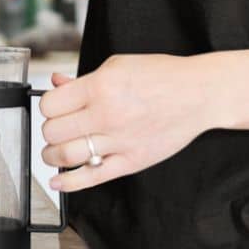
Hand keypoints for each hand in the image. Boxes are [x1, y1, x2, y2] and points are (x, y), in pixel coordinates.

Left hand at [39, 52, 213, 192]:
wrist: (199, 93)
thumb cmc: (162, 76)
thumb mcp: (119, 65)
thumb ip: (84, 79)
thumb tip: (56, 85)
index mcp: (101, 86)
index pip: (50, 104)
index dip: (49, 105)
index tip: (55, 106)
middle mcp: (107, 115)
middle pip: (53, 132)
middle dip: (51, 129)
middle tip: (60, 126)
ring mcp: (119, 141)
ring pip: (65, 156)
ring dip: (52, 155)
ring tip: (56, 150)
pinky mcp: (131, 161)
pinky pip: (92, 177)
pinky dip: (69, 182)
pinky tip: (58, 180)